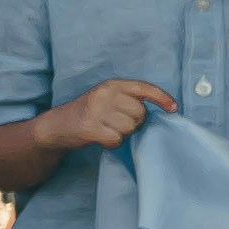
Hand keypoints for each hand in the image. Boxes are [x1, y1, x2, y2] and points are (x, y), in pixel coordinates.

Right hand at [42, 79, 171, 154]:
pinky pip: (116, 139)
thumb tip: (158, 110)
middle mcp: (105, 94)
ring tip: (106, 129)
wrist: (55, 127)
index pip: (144, 87)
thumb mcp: (106, 99)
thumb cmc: (87, 113)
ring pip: (130, 128)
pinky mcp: (90, 127)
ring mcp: (96, 110)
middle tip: (116, 124)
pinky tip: (101, 139)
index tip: (174, 108)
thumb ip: (127, 99)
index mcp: (111, 85)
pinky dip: (112, 143)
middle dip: (134, 123)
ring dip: (121, 134)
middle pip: (140, 113)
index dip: (162, 98)